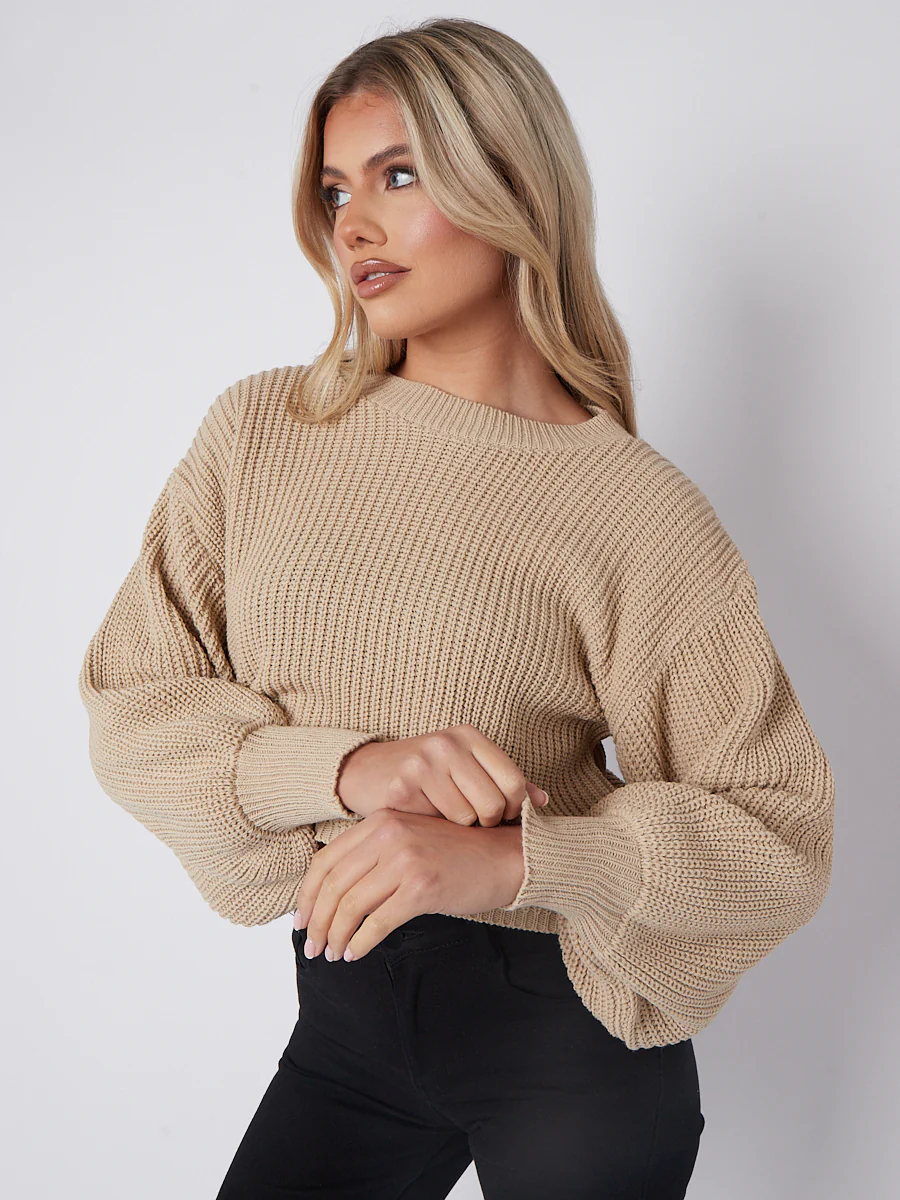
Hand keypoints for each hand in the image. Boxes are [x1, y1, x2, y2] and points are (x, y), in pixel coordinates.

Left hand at [292, 808, 526, 961]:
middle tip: (312, 945)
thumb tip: (335, 893)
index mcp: (381, 820)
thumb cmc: (460, 854)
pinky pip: (377, 922)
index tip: (302, 919)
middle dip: (317, 920)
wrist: (507, 857)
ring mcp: (405, 860)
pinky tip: (357, 952)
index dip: (308, 894)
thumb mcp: (412, 839)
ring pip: (351, 905)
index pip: (327, 859)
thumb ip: (377, 854)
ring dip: (336, 935)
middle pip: (334, 885)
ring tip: (333, 953)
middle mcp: (389, 835)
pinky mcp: (421, 887)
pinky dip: (361, 942)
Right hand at [337, 724, 548, 825]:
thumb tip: (543, 801)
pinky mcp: (405, 784)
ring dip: (462, 828)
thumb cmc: (425, 778)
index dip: (514, 809)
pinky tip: (427, 818)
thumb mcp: (467, 772)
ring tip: (446, 818)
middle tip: (471, 823)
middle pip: (495, 803)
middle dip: (488, 823)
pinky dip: (439, 829)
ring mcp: (426, 761)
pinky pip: (443, 822)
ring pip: (470, 817)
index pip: (515, 781)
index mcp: (470, 736)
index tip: (500, 817)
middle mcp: (449, 742)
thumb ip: (505, 783)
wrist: (366, 774)